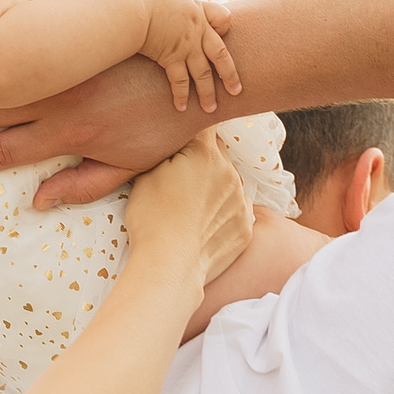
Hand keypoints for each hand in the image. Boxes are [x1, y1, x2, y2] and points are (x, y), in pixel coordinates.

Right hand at [0, 55, 207, 209]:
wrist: (196, 78)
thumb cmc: (164, 129)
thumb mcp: (127, 168)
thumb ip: (80, 184)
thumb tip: (35, 200)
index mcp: (70, 137)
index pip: (7, 151)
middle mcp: (63, 105)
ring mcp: (68, 73)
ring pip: (5, 76)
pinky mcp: (79, 48)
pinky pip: (28, 45)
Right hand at [123, 132, 253, 301]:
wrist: (169, 266)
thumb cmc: (152, 218)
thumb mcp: (147, 173)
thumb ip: (165, 151)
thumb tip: (173, 142)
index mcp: (206, 154)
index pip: (205, 126)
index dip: (191, 129)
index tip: (182, 136)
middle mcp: (231, 173)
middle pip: (218, 153)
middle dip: (202, 158)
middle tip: (179, 175)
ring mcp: (241, 202)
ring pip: (228, 182)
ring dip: (214, 185)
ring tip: (189, 205)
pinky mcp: (246, 227)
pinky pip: (235, 209)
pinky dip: (222, 212)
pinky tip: (201, 224)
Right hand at [135, 0, 238, 112]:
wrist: (134, 8)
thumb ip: (172, 5)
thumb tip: (164, 8)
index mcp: (198, 11)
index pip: (224, 19)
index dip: (225, 28)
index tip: (223, 33)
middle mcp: (197, 31)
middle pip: (220, 55)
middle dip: (229, 75)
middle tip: (236, 91)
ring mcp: (186, 46)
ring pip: (203, 74)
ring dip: (207, 93)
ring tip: (211, 108)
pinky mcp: (171, 58)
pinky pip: (180, 81)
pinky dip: (181, 95)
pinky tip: (181, 107)